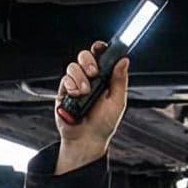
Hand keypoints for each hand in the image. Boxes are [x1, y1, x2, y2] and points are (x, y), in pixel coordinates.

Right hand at [53, 42, 130, 171]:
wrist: (87, 139)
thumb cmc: (104, 123)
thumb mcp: (117, 101)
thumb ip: (120, 80)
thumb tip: (124, 61)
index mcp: (104, 78)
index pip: (100, 57)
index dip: (99, 49)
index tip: (100, 48)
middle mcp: (88, 78)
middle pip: (84, 56)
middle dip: (88, 61)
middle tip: (93, 72)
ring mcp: (75, 84)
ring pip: (73, 66)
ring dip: (79, 77)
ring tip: (85, 92)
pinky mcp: (64, 92)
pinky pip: (64, 79)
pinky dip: (70, 85)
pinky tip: (76, 95)